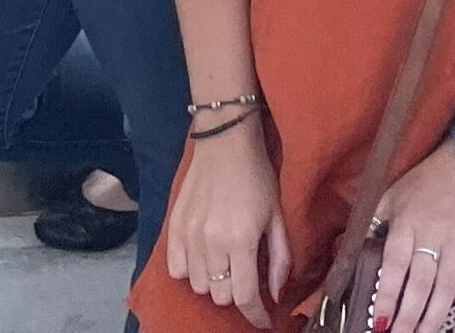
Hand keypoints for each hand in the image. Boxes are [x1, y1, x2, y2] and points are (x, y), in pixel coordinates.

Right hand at [162, 120, 289, 325]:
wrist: (225, 139)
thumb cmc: (256, 175)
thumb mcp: (277, 215)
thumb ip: (280, 258)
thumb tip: (277, 293)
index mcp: (241, 240)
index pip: (245, 296)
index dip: (256, 315)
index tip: (263, 319)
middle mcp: (212, 242)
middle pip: (221, 296)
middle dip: (237, 293)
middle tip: (246, 278)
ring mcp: (189, 235)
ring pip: (199, 286)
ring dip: (215, 282)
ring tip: (225, 265)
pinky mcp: (174, 226)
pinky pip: (177, 269)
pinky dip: (190, 271)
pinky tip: (203, 258)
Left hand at [368, 142, 454, 332]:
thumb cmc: (426, 180)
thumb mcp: (392, 193)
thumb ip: (371, 221)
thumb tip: (345, 246)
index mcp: (407, 222)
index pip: (394, 265)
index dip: (387, 295)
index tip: (379, 322)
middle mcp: (433, 233)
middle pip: (420, 283)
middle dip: (408, 317)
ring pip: (446, 288)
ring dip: (434, 319)